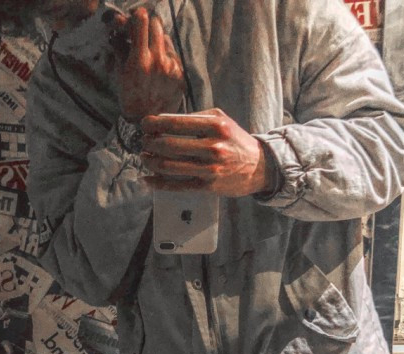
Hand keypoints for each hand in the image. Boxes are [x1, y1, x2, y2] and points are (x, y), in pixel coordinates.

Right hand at [110, 7, 184, 121]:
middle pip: (156, 24)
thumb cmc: (130, 98)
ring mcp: (172, 68)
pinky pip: (174, 56)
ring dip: (158, 40)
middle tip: (143, 33)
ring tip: (151, 53)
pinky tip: (160, 68)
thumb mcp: (120, 73)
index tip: (135, 18)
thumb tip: (118, 24)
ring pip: (166, 39)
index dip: (137, 16)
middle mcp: (159, 61)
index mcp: (140, 60)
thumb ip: (120, 47)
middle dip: (148, 25)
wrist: (148, 123)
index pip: (141, 21)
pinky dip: (166, 56)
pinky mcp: (181, 75)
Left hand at [140, 109, 276, 196]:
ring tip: (145, 157)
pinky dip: (158, 183)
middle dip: (148, 143)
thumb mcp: (221, 119)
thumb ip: (195, 118)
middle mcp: (213, 147)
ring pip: (168, 166)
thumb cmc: (235, 141)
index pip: (174, 123)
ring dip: (150, 161)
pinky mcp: (208, 186)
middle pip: (167, 144)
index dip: (153, 123)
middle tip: (144, 141)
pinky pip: (177, 186)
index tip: (144, 125)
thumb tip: (164, 121)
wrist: (259, 167)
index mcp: (215, 126)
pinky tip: (148, 179)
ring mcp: (210, 169)